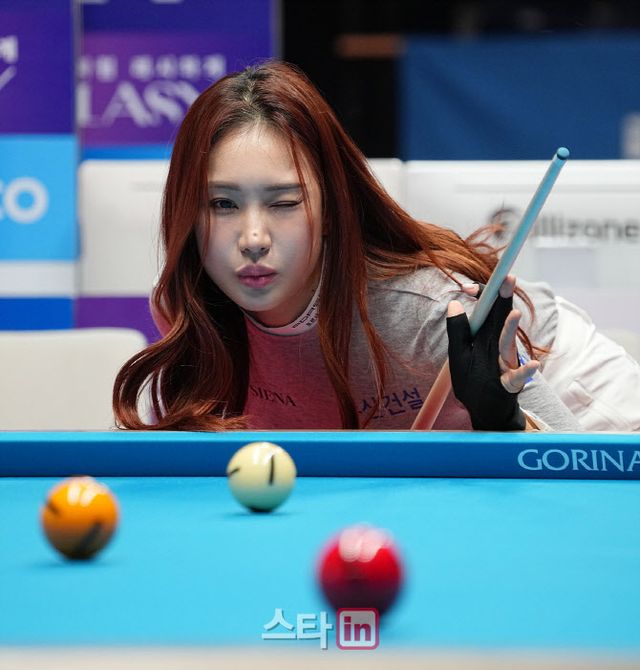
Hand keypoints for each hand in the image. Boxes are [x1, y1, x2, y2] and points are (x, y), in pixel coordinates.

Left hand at [446, 276, 538, 430]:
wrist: (489, 410)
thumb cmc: (475, 378)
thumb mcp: (460, 354)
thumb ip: (459, 329)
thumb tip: (453, 303)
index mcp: (484, 336)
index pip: (485, 311)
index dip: (481, 297)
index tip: (467, 287)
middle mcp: (497, 345)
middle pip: (499, 320)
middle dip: (502, 300)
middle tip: (507, 277)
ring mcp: (506, 362)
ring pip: (507, 344)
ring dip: (511, 330)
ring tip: (514, 315)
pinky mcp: (511, 382)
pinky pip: (518, 376)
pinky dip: (525, 372)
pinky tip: (533, 365)